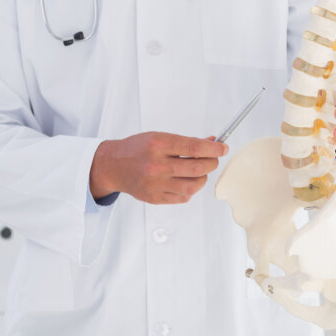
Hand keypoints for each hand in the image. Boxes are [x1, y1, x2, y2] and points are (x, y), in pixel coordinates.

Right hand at [89, 132, 228, 204]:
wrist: (113, 166)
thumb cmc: (136, 149)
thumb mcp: (159, 137)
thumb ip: (185, 142)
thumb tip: (212, 142)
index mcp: (158, 145)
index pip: (194, 147)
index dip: (213, 148)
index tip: (223, 147)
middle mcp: (157, 165)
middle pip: (197, 167)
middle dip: (211, 163)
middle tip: (213, 159)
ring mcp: (156, 184)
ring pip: (193, 185)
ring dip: (203, 178)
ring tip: (199, 171)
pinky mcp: (155, 198)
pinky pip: (183, 196)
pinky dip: (190, 189)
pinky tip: (185, 180)